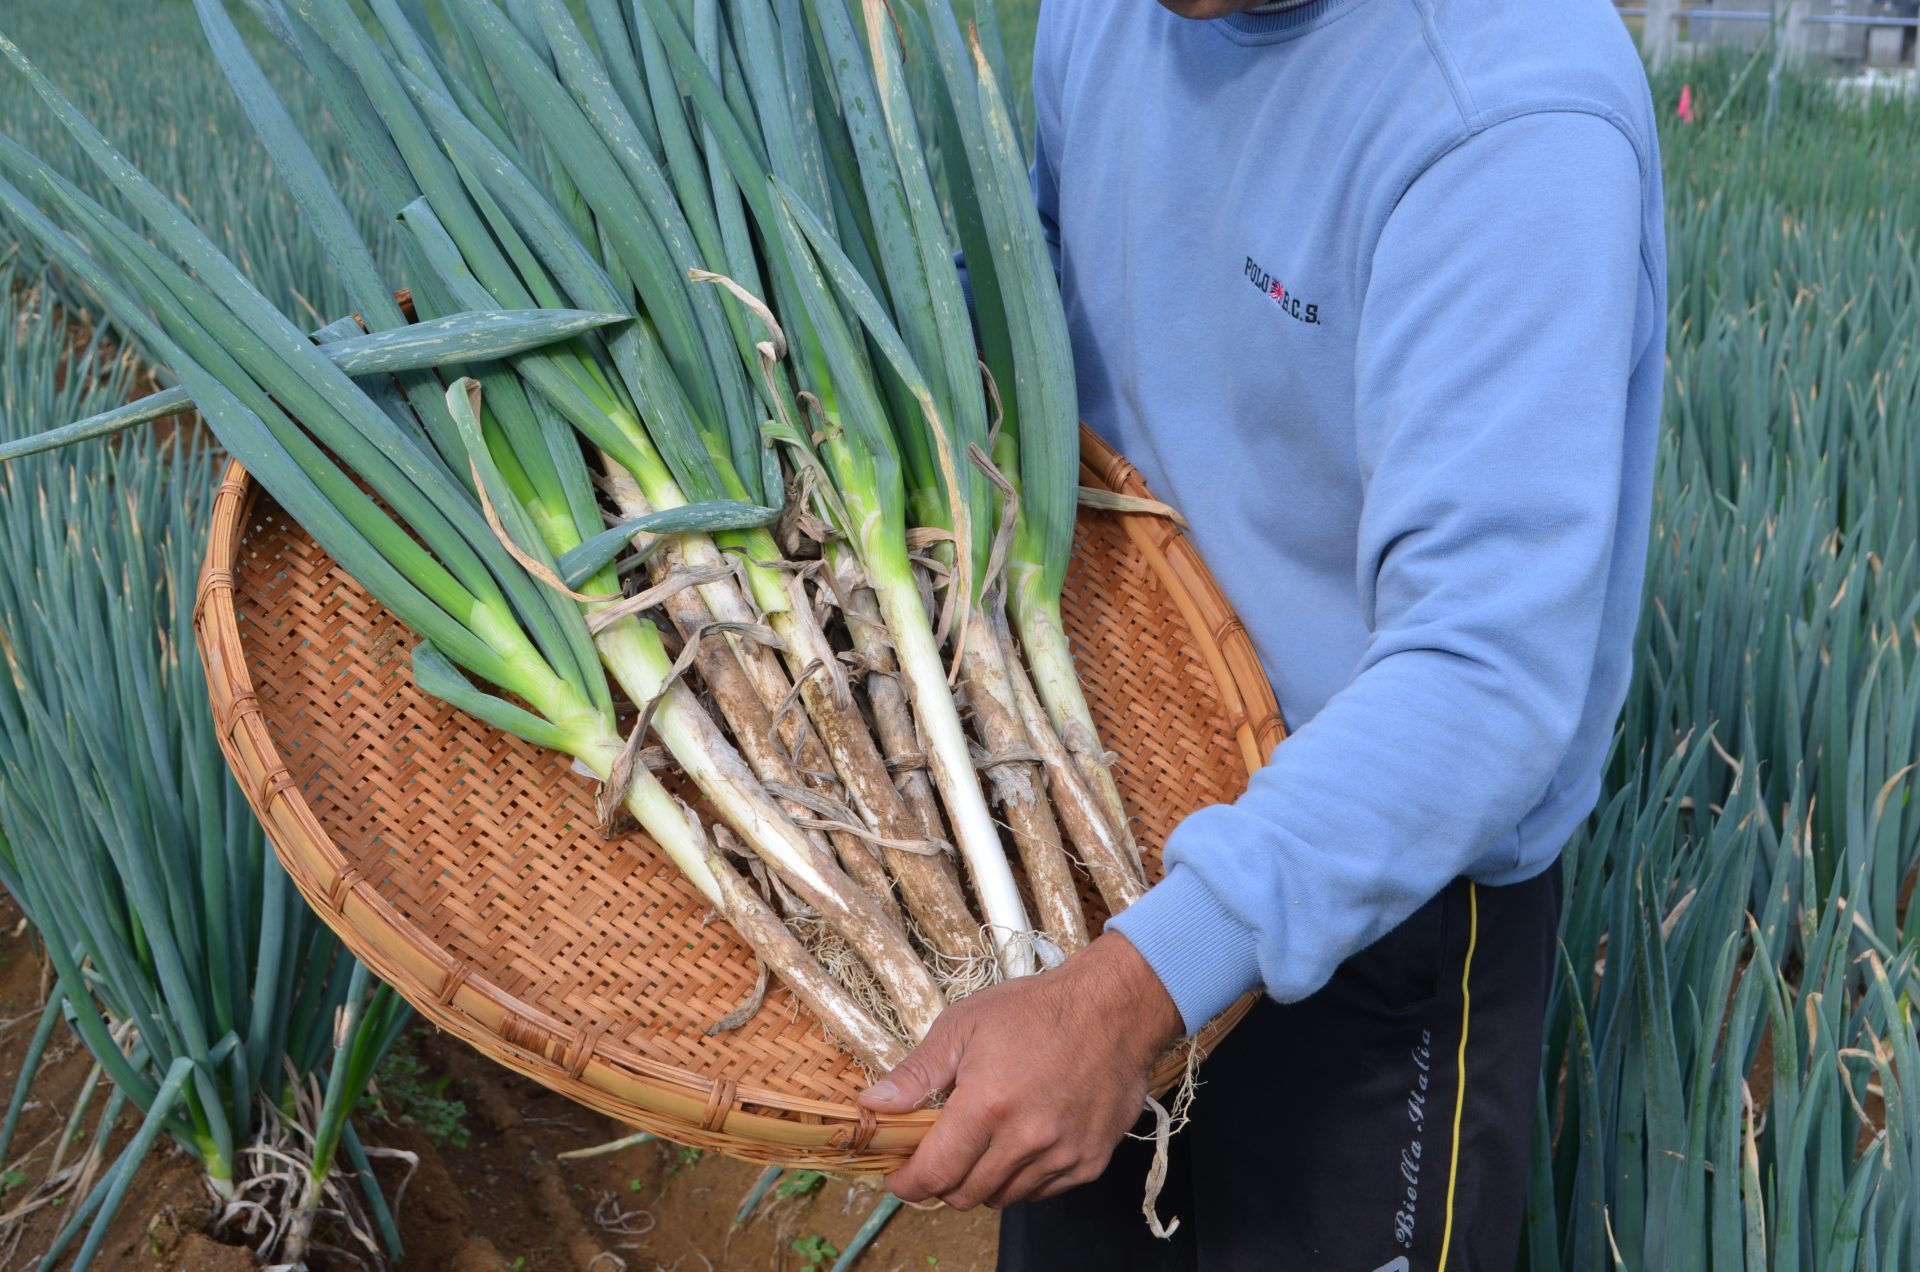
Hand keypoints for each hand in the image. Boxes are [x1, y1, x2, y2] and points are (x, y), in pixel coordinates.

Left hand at [858, 932, 1184, 1209]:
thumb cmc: (1035, 1011)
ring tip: (985, 1142)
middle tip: (941, 1154)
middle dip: (943, 1181)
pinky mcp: (1089, 1161)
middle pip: (965, 1194)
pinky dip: (1023, 1177)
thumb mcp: (963, 1026)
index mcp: (988, 1105)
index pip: (934, 1174)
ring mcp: (1062, 1154)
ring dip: (983, 1180)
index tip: (899, 1177)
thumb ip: (917, 1074)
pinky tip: (1022, 1141)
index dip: (907, 1183)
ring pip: (1003, 1197)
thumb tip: (872, 1105)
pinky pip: (1041, 1191)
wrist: (1113, 1009)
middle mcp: (1026, 1138)